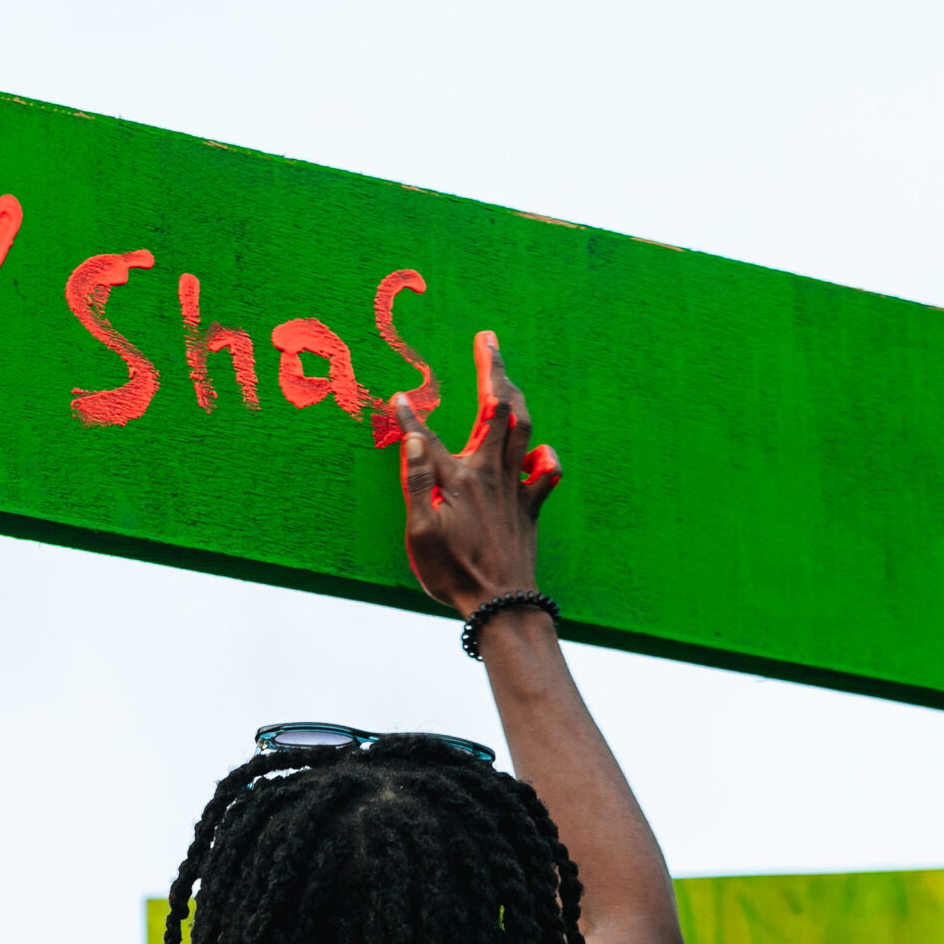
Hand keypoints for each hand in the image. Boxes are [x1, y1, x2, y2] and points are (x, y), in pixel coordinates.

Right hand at [390, 331, 563, 616]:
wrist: (501, 604)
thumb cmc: (453, 572)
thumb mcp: (420, 532)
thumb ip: (416, 481)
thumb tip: (413, 436)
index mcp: (459, 478)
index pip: (428, 435)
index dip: (411, 415)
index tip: (397, 397)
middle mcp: (490, 475)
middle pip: (498, 410)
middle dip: (493, 369)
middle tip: (488, 339)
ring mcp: (515, 490)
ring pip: (524, 430)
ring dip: (518, 397)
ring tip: (508, 377)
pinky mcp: (530, 510)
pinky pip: (546, 475)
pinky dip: (545, 457)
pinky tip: (541, 451)